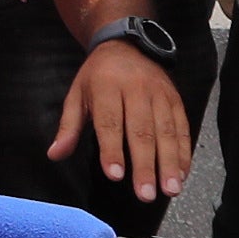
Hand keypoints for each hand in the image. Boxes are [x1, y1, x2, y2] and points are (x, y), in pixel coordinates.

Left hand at [50, 39, 189, 201]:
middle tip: (146, 194)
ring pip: (166, 131)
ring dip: (169, 163)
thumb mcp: (76, 94)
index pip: (110, 122)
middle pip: (142, 131)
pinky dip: (183, 152)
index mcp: (107, 87)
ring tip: (170, 190)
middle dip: (145, 166)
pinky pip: (182, 127)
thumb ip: (68, 126)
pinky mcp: (175, 99)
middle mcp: (136, 89)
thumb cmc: (98, 75)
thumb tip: (55, 154)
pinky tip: (182, 173)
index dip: (112, 150)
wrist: (126, 43)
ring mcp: (159, 94)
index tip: (115, 176)